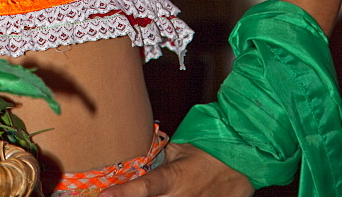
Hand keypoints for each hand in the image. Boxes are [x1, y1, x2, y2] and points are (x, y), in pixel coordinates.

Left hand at [105, 143, 254, 195]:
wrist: (239, 161)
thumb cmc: (206, 151)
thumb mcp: (179, 149)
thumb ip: (158, 158)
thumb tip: (137, 158)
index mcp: (172, 177)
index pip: (144, 187)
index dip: (123, 193)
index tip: (103, 196)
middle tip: (112, 196)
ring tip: (168, 189)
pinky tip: (178, 195)